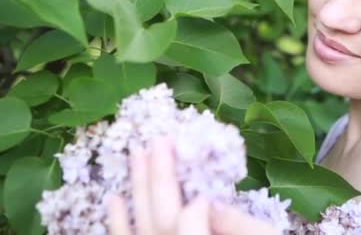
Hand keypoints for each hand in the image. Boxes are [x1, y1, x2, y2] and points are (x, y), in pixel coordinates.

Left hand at [107, 137, 280, 234]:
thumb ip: (241, 227)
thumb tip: (210, 202)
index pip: (190, 226)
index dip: (195, 204)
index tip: (206, 190)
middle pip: (160, 219)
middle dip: (158, 177)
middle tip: (158, 140)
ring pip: (141, 226)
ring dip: (137, 188)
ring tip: (135, 154)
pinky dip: (118, 223)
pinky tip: (114, 198)